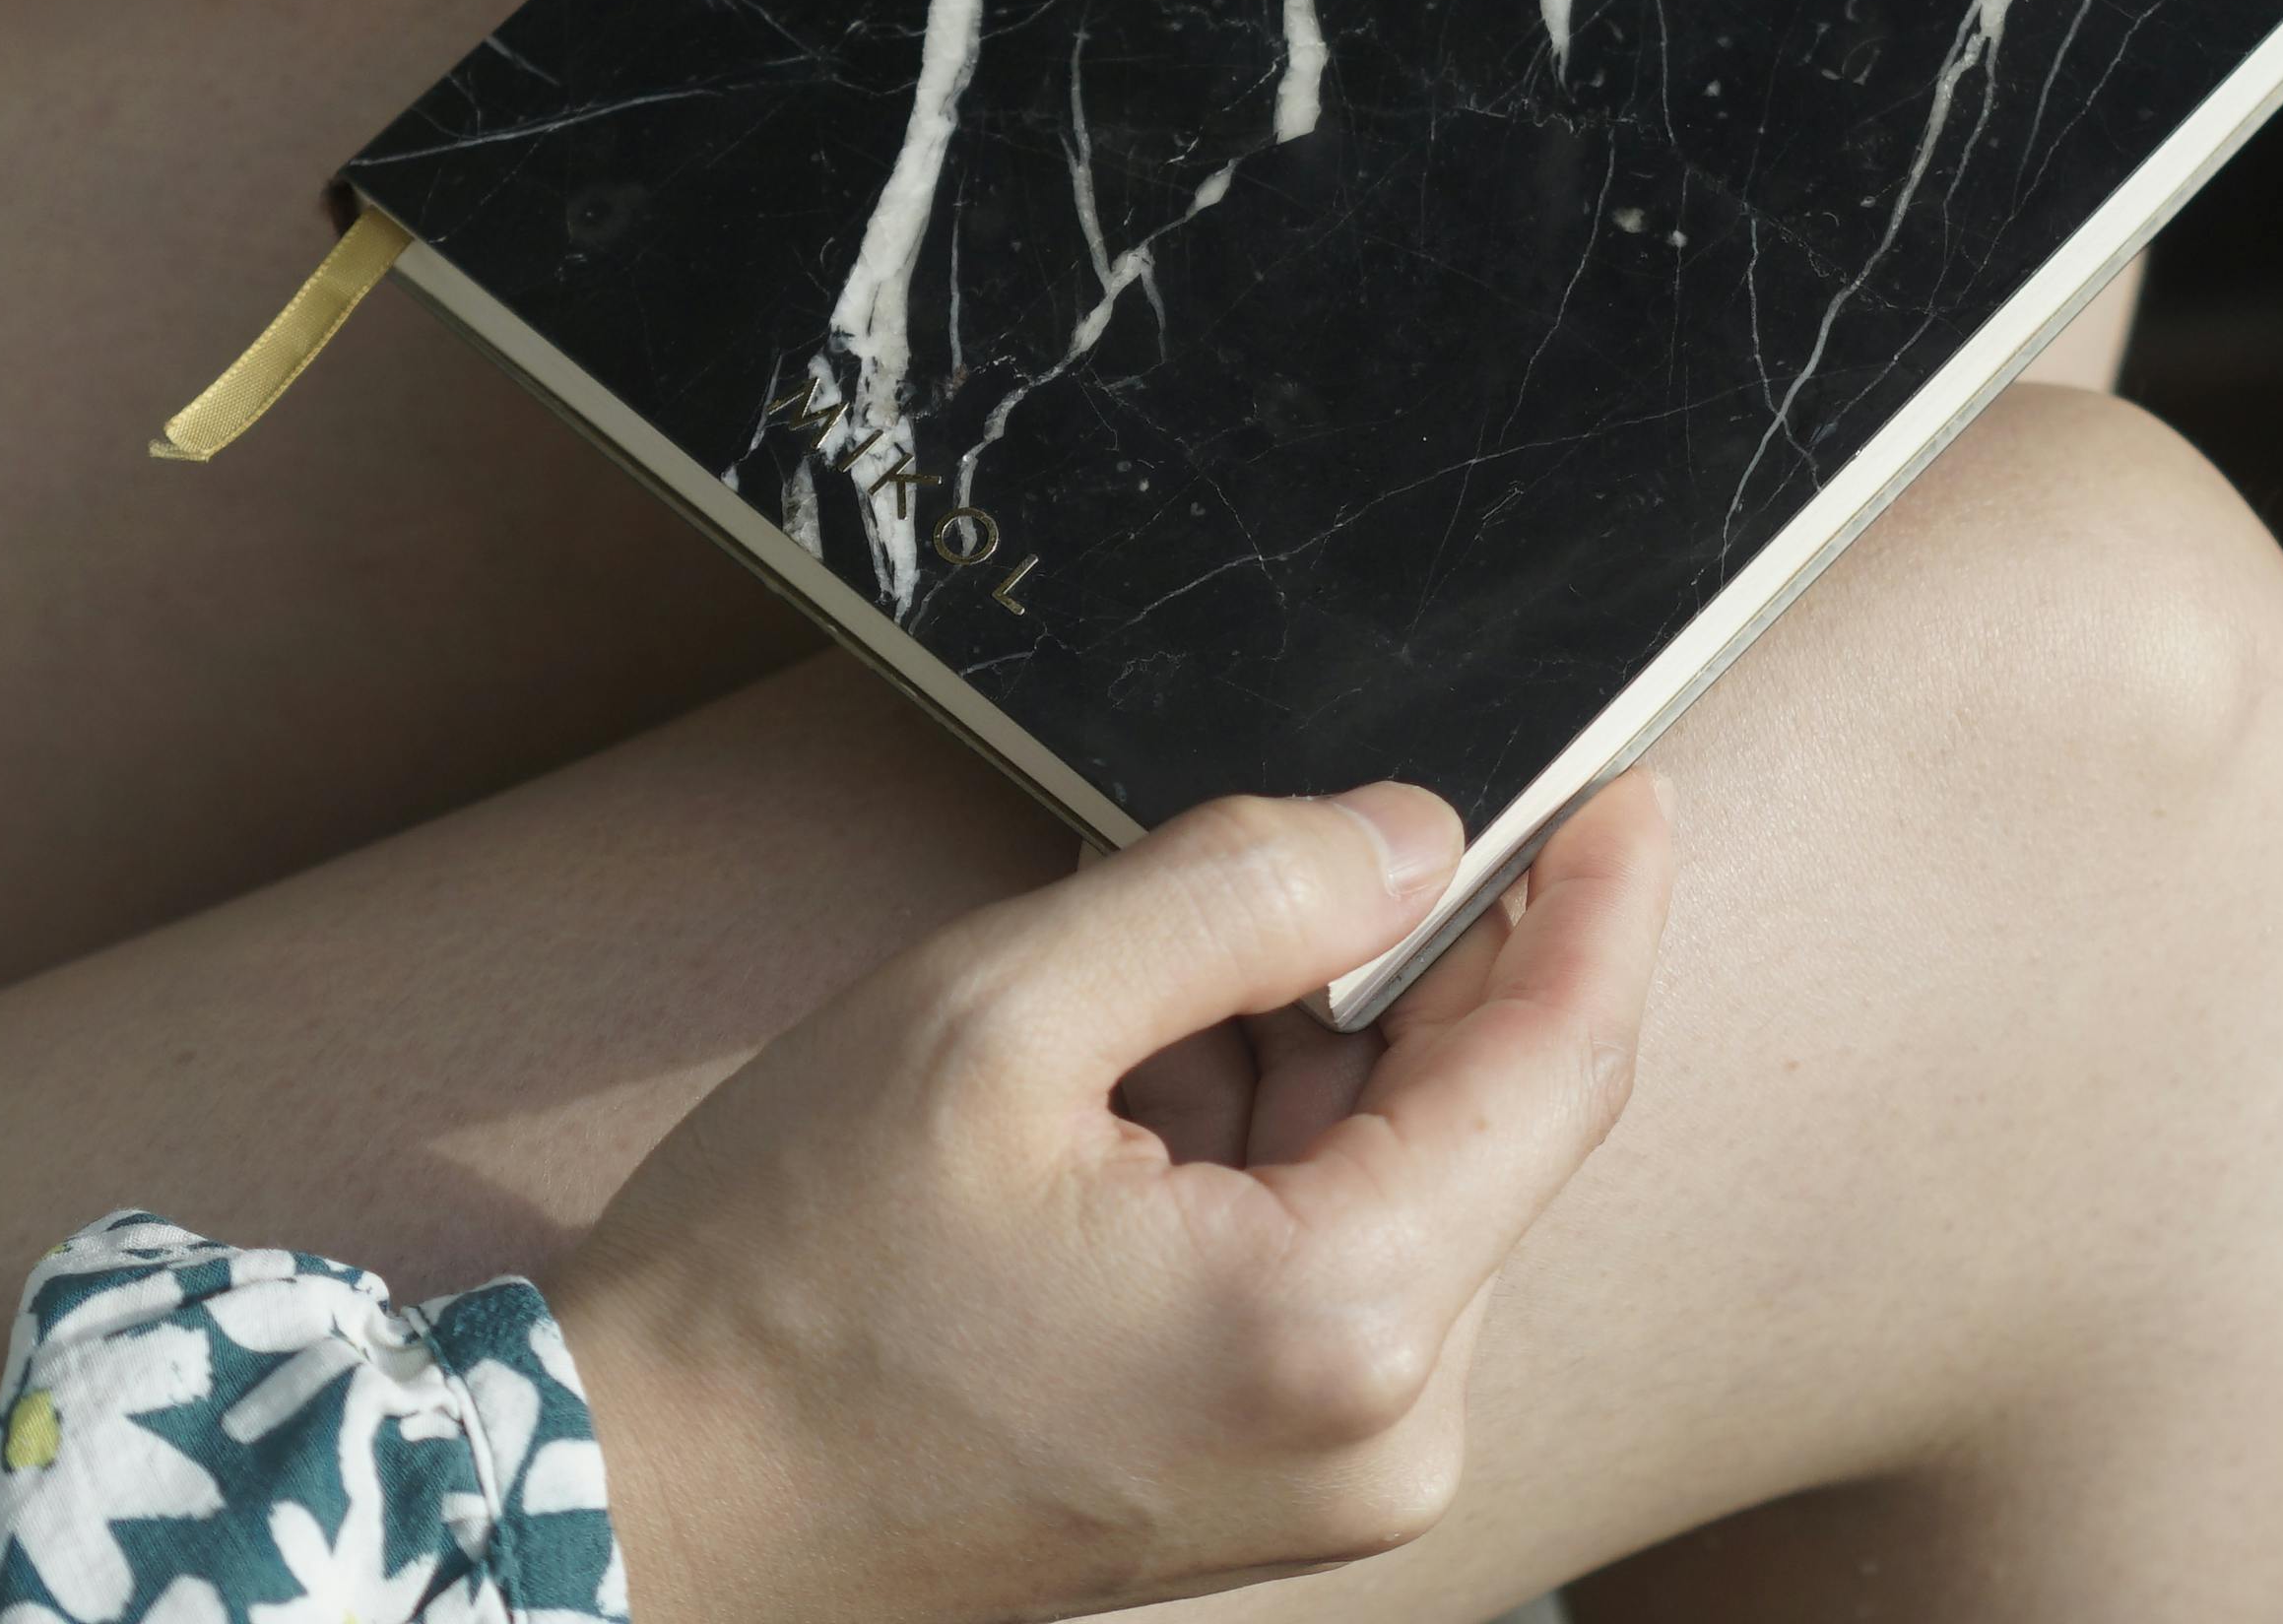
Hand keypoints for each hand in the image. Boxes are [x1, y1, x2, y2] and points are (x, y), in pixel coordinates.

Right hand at [545, 772, 1676, 1623]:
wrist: (657, 1495)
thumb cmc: (789, 1282)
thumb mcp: (997, 1015)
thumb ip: (1235, 895)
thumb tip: (1411, 838)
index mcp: (1336, 1321)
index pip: (1556, 1068)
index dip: (1601, 904)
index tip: (1625, 787)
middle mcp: (1381, 1429)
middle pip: (1479, 1125)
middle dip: (1374, 982)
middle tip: (1206, 906)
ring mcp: (1336, 1473)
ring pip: (1399, 1182)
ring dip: (1288, 1070)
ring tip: (1087, 1066)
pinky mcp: (1277, 1478)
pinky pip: (1336, 1261)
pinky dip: (1254, 1158)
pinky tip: (1099, 1141)